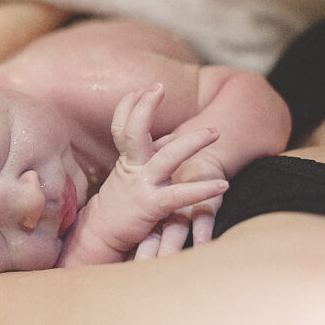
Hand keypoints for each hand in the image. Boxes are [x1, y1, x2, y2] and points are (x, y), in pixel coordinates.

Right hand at [89, 85, 228, 259]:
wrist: (101, 236)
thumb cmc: (120, 205)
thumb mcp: (130, 176)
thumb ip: (149, 156)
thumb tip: (170, 137)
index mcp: (128, 160)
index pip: (122, 125)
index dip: (129, 105)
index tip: (144, 89)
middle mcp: (133, 168)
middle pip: (136, 131)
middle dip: (146, 107)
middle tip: (160, 87)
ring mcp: (142, 185)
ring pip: (166, 157)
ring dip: (192, 142)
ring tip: (215, 132)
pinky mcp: (152, 206)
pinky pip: (180, 195)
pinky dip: (203, 189)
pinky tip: (223, 184)